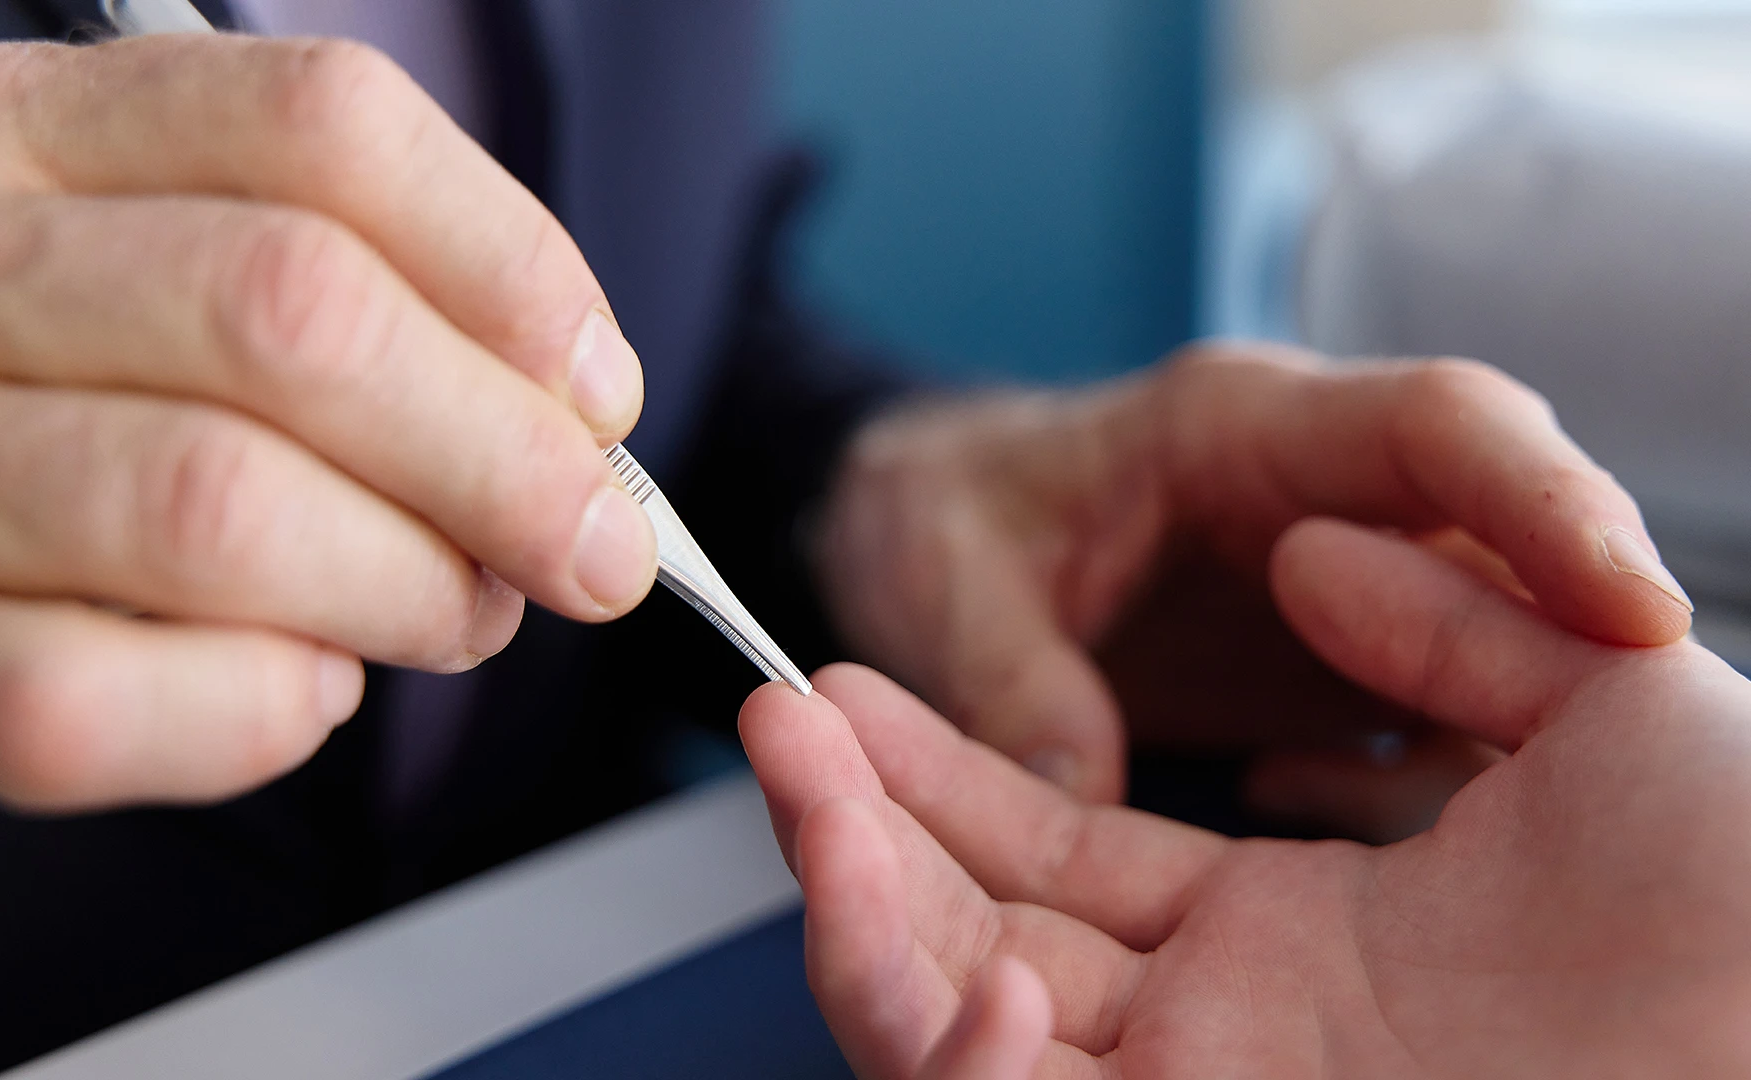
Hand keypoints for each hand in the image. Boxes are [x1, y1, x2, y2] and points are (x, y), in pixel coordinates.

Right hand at [0, 36, 656, 875]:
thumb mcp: (107, 281)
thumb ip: (307, 306)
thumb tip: (562, 419)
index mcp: (16, 131)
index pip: (322, 129)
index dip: (511, 266)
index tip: (596, 389)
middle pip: (294, 313)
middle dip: (503, 455)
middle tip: (587, 549)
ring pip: (212, 505)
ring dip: (402, 586)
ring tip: (454, 617)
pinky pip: (87, 698)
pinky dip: (250, 712)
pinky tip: (292, 695)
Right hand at [744, 519, 1750, 1077]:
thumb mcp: (1609, 719)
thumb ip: (1450, 627)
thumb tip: (1320, 554)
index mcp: (1293, 945)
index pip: (1061, 856)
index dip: (944, 778)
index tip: (850, 694)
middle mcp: (1231, 1037)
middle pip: (979, 934)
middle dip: (860, 823)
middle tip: (778, 719)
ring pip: (963, 1024)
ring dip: (856, 902)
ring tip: (793, 769)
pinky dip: (954, 1054)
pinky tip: (956, 952)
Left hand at [813, 343, 1694, 827]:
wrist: (926, 534)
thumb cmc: (934, 517)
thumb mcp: (941, 575)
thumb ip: (1005, 672)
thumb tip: (1078, 790)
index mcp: (1236, 426)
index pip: (1435, 424)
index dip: (1545, 497)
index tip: (1635, 604)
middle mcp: (1319, 490)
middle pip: (1505, 531)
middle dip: (1572, 623)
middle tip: (1620, 733)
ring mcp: (1342, 576)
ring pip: (1494, 632)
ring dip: (1502, 720)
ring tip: (1449, 810)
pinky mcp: (1330, 659)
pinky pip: (1426, 714)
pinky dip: (1402, 774)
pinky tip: (1309, 804)